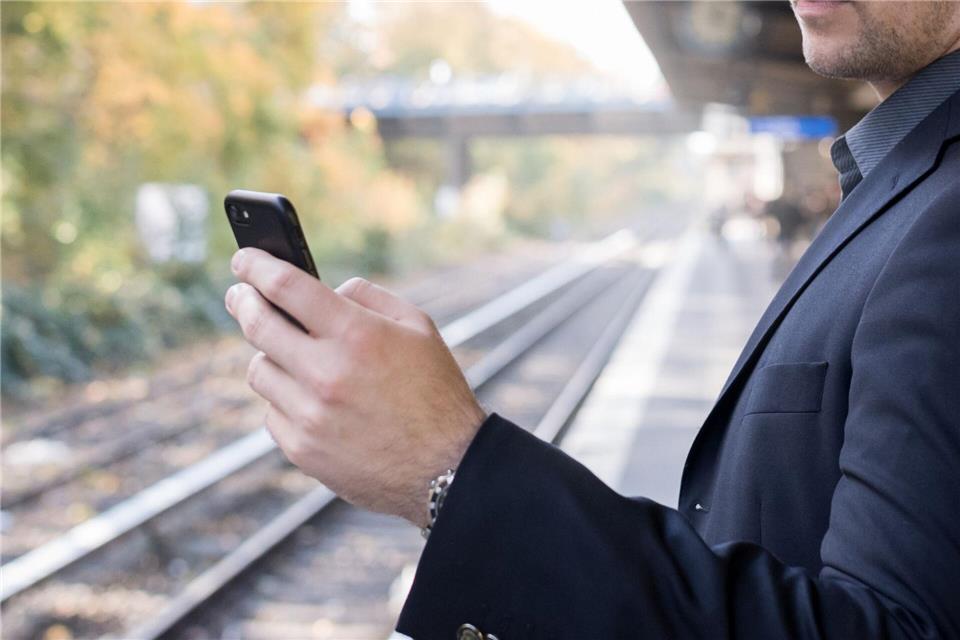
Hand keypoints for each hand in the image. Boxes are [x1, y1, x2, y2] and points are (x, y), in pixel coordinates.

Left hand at [224, 248, 485, 525]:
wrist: (446, 467)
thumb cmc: (435, 391)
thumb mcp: (418, 327)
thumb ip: (368, 297)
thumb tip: (325, 290)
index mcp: (357, 335)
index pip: (285, 287)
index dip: (255, 266)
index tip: (244, 260)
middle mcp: (326, 373)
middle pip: (257, 325)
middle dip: (243, 301)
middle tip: (240, 294)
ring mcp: (310, 415)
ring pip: (260, 370)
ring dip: (270, 355)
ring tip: (291, 354)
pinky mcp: (302, 449)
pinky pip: (272, 412)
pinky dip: (285, 399)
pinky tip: (311, 400)